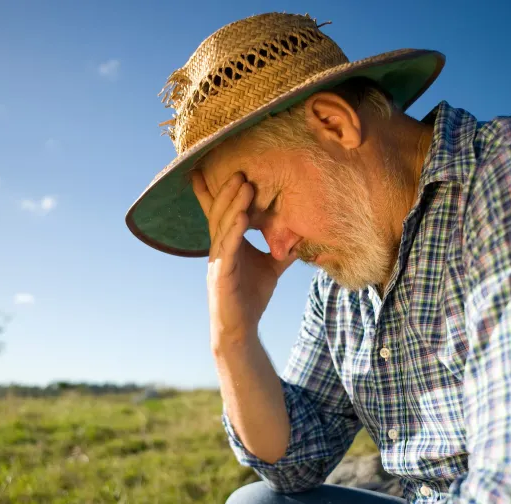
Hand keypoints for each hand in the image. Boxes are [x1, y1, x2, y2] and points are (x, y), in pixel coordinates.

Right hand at [192, 170, 295, 351]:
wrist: (241, 328)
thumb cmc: (251, 297)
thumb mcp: (271, 268)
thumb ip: (282, 250)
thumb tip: (302, 236)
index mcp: (228, 243)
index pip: (220, 213)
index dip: (213, 193)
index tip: (208, 170)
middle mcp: (219, 248)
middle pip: (220, 213)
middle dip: (227, 191)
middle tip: (239, 170)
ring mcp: (218, 260)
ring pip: (222, 226)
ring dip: (233, 205)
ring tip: (244, 185)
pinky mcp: (221, 273)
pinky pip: (227, 248)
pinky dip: (234, 231)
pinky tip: (242, 218)